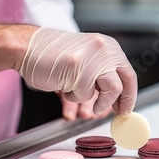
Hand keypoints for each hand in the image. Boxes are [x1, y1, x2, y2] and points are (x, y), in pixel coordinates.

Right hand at [19, 28, 136, 115]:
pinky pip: (83, 94)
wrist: (28, 46)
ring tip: (75, 92)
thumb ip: (103, 74)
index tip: (126, 109)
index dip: (129, 96)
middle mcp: (104, 49)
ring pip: (106, 91)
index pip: (128, 75)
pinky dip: (73, 96)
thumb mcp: (88, 57)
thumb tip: (118, 100)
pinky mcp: (77, 68)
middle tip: (115, 113)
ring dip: (91, 100)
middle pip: (122, 85)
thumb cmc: (54, 54)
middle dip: (117, 103)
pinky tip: (63, 84)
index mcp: (109, 46)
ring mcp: (92, 58)